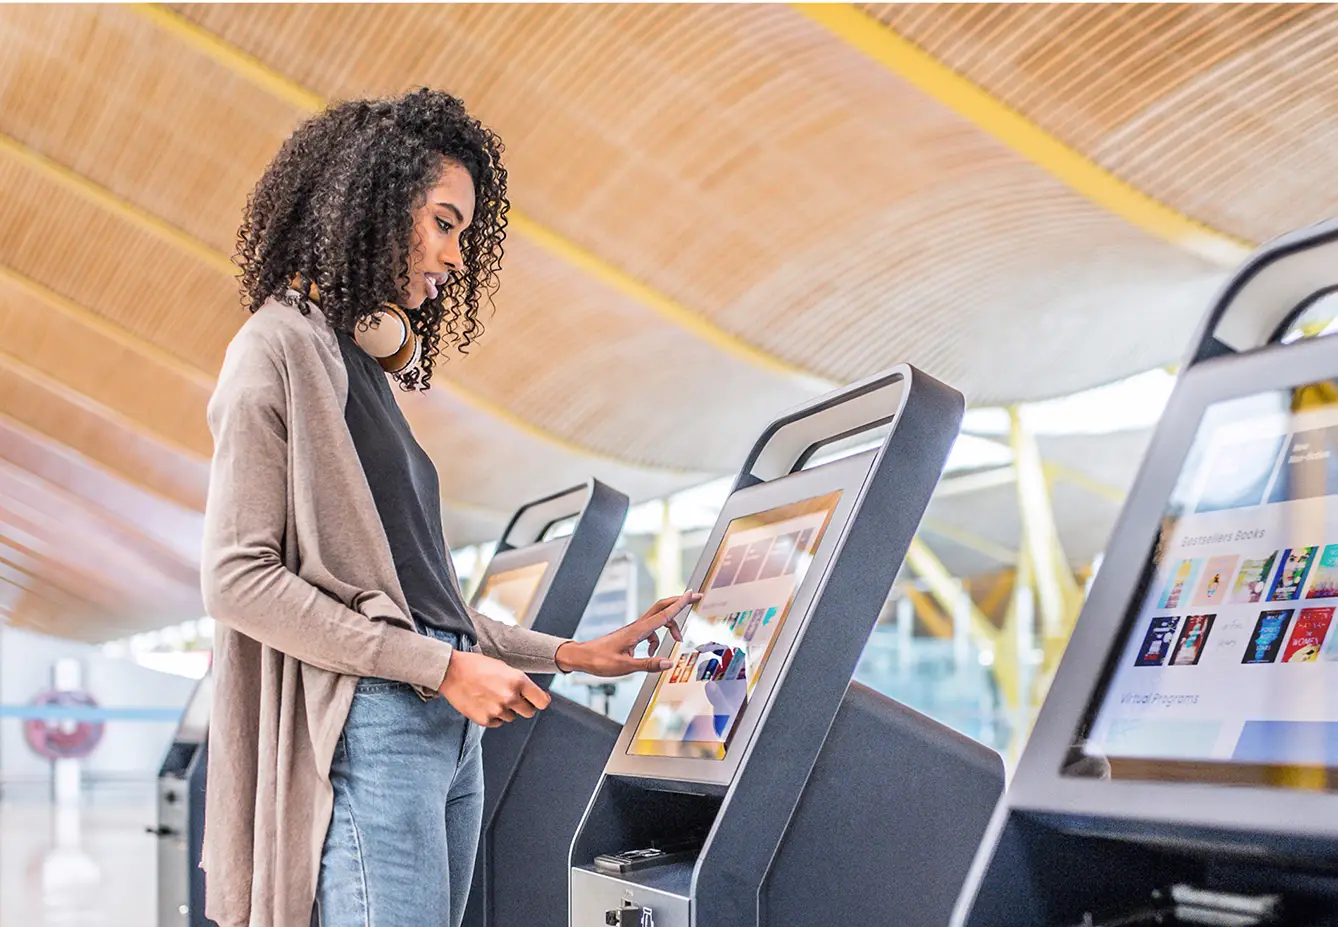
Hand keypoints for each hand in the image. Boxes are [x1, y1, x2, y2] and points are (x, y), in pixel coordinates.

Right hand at [439, 649, 550, 726]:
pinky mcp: (484, 720)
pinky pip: (497, 722)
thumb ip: (519, 682)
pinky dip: (492, 716)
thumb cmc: (477, 666)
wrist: (451, 672)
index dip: (540, 701)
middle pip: (529, 712)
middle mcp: (510, 697)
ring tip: (491, 696)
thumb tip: (532, 695)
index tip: (537, 700)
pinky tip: (483, 703)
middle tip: (511, 698)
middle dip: (523, 706)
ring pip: (511, 717)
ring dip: (505, 710)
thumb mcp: (504, 668)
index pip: (542, 702)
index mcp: (518, 680)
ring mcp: (497, 710)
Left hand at [554, 591, 698, 676]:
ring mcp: (634, 629)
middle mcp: (637, 626)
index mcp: (637, 631)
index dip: (679, 605)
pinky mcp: (632, 634)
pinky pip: (651, 631)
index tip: (691, 594)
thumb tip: (670, 663)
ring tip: (677, 640)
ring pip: (658, 619)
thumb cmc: (600, 661)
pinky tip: (652, 652)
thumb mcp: (626, 667)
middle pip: (662, 607)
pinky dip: (657, 638)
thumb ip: (649, 664)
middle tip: (695, 598)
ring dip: (671, 626)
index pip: (663, 614)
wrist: (583, 657)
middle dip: (679, 602)